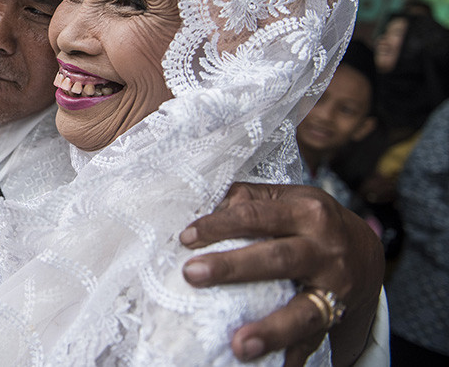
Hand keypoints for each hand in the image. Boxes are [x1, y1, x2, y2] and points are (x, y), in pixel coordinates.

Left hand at [179, 183, 383, 366]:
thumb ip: (248, 200)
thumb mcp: (287, 199)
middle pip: (277, 258)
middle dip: (233, 267)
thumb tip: (208, 211)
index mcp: (307, 212)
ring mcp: (334, 287)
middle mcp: (325, 248)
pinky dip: (293, 356)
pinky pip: (314, 340)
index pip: (255, 215)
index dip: (219, 225)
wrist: (365, 251)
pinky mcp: (337, 316)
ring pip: (303, 311)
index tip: (185, 238)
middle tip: (192, 274)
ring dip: (271, 330)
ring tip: (239, 345)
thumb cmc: (311, 221)